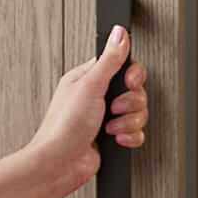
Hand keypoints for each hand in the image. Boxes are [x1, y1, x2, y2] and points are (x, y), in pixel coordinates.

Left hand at [27, 24, 149, 196]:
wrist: (59, 164)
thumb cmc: (64, 126)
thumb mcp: (89, 85)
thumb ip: (109, 59)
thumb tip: (119, 33)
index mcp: (89, 78)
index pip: (123, 66)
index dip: (132, 76)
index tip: (128, 83)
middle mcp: (97, 96)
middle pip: (135, 91)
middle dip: (130, 103)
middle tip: (113, 109)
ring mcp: (105, 118)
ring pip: (138, 113)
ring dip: (128, 122)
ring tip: (110, 127)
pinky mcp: (112, 137)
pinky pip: (136, 133)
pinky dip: (129, 137)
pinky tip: (115, 139)